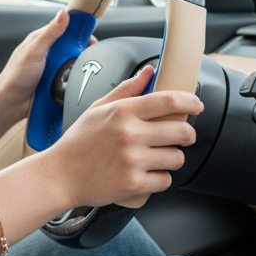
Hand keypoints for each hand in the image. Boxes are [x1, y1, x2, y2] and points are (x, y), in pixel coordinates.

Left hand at [0, 9, 96, 118]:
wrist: (11, 104)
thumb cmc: (15, 77)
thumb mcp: (33, 51)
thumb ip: (49, 33)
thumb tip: (63, 14)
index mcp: (41, 40)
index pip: (65, 28)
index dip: (79, 31)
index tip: (91, 36)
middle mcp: (48, 52)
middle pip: (72, 46)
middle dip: (81, 50)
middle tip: (90, 56)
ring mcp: (52, 67)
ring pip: (73, 62)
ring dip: (78, 66)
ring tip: (83, 70)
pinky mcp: (56, 81)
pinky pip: (70, 77)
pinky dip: (74, 78)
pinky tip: (77, 81)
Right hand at [37, 65, 203, 208]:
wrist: (59, 176)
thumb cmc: (78, 143)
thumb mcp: (97, 108)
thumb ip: (126, 89)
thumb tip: (149, 71)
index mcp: (122, 112)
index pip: (168, 101)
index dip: (190, 102)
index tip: (196, 105)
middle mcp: (130, 134)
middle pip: (182, 131)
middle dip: (187, 134)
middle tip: (181, 137)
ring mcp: (133, 160)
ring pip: (177, 157)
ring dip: (172, 158)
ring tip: (157, 157)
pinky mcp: (134, 184)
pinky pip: (165, 180)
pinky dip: (160, 179)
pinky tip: (147, 174)